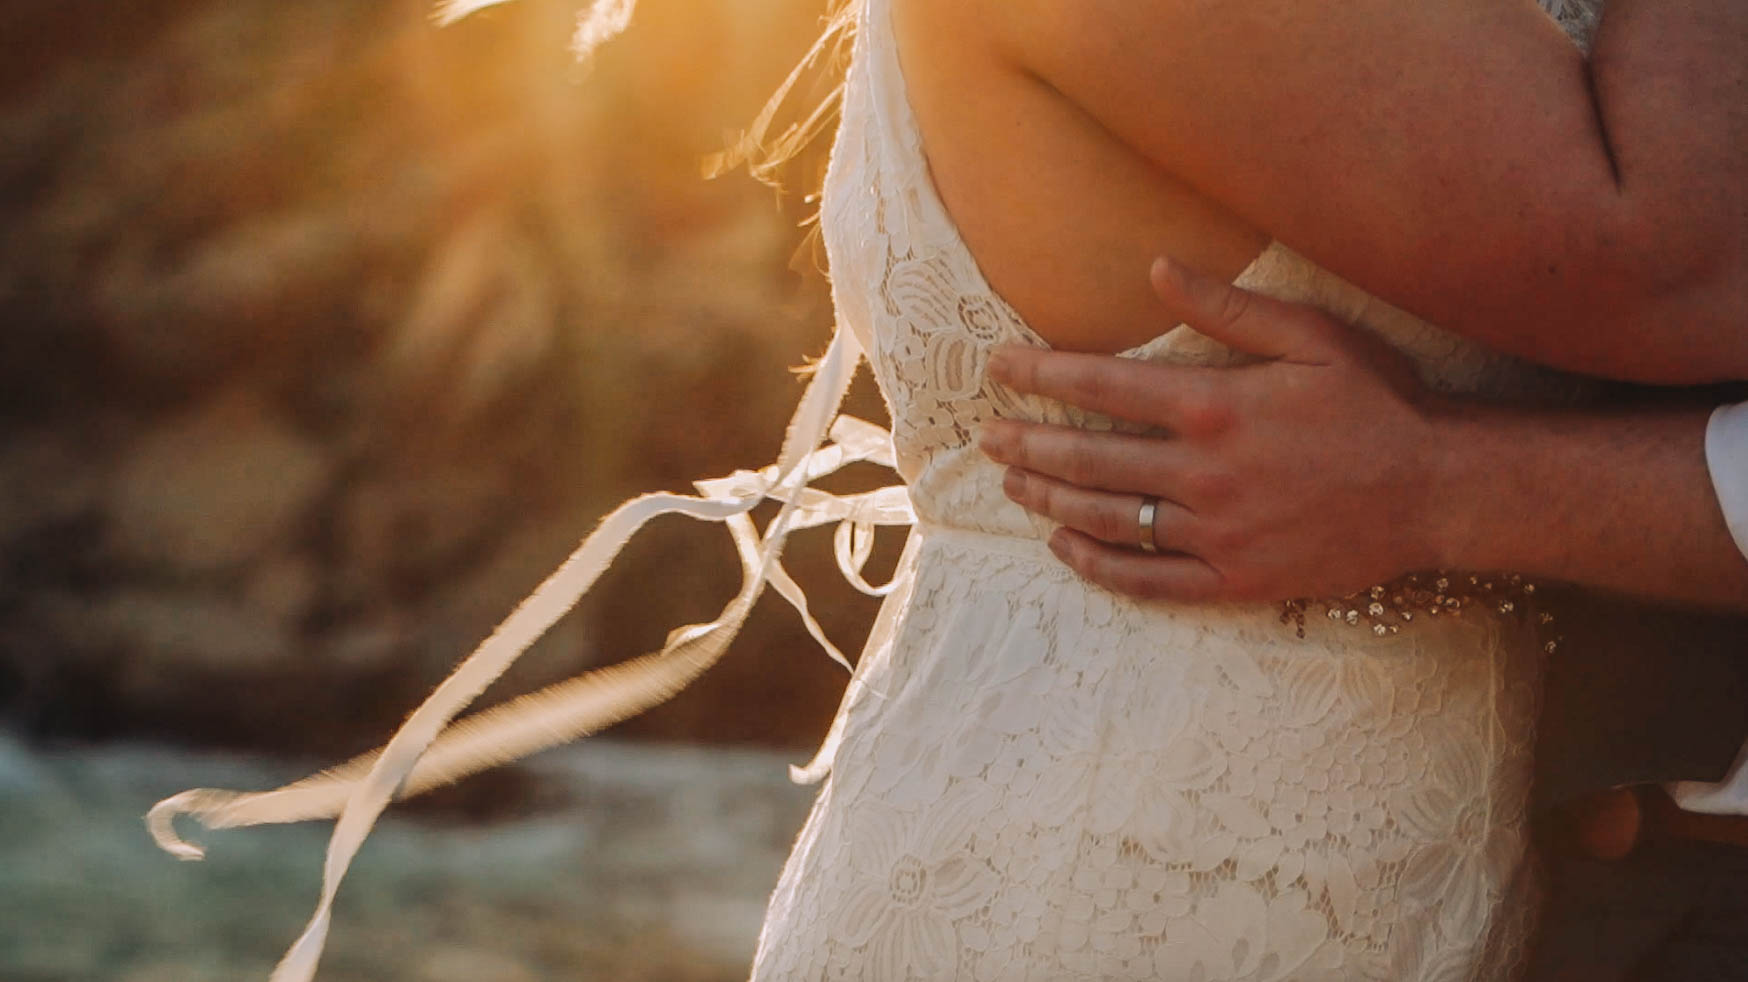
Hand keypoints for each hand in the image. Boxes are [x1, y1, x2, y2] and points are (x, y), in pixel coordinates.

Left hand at [980, 257, 1447, 602]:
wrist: (1436, 491)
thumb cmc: (1379, 403)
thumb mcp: (1312, 334)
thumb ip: (1227, 307)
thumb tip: (1154, 269)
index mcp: (1215, 406)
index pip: (1100, 386)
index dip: (1039, 375)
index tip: (998, 368)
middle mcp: (1203, 473)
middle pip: (1087, 457)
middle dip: (1027, 442)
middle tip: (988, 435)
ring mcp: (1214, 533)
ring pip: (1107, 517)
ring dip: (1049, 498)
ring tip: (1012, 482)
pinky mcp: (1233, 579)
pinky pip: (1147, 580)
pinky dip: (1097, 564)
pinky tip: (1065, 545)